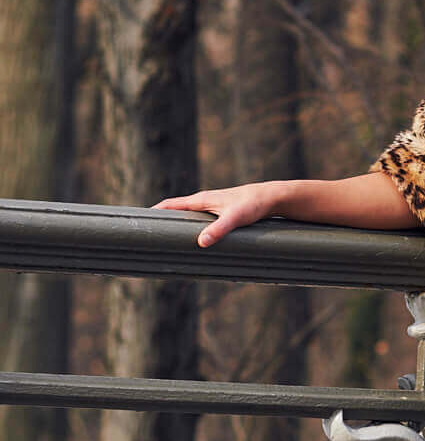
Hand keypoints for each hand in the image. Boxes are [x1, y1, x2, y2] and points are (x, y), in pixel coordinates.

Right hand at [152, 181, 282, 246]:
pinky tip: (190, 238)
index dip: (154, 213)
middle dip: (160, 221)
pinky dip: (188, 227)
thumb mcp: (235, 219)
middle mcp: (202, 202)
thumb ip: (218, 230)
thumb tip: (201, 242)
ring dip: (174, 225)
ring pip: (185, 216)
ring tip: (163, 240)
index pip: (169, 205)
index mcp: (200, 200)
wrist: (270, 198)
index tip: (139, 223)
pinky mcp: (219, 212)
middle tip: (146, 235)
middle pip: (174, 211)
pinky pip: (197, 220)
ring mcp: (210, 206)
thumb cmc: (252, 206)